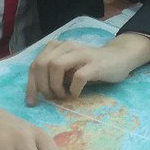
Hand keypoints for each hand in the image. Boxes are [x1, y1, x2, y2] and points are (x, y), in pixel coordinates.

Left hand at [26, 32, 149, 104]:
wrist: (119, 58)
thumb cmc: (90, 66)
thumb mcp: (68, 68)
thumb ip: (53, 74)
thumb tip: (37, 92)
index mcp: (57, 47)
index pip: (35, 64)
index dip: (31, 85)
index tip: (31, 102)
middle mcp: (66, 46)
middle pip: (42, 64)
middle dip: (41, 85)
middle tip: (50, 98)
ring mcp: (81, 54)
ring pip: (55, 66)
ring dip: (55, 85)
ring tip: (62, 96)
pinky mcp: (95, 64)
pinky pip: (78, 76)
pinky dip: (73, 89)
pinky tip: (75, 94)